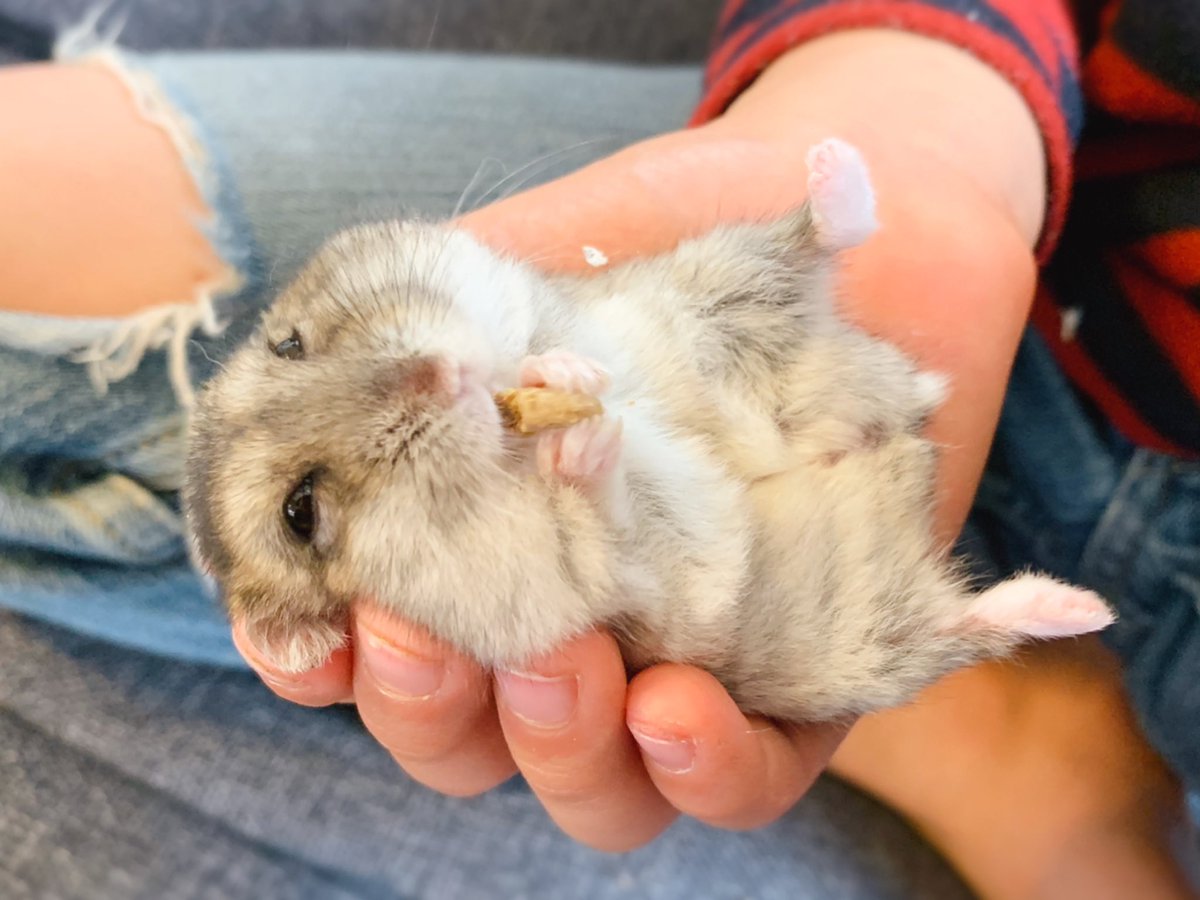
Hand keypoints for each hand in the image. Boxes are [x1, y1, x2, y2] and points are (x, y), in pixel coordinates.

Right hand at [238, 28, 1047, 850]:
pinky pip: (745, 781)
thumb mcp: (535, 261)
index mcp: (483, 548)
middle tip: (423, 633)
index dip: (317, 658)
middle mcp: (565, 625)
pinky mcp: (792, 691)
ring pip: (587, 780)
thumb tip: (337, 366)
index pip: (372, 644)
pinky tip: (676, 710)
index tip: (308, 631)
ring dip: (553, 740)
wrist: (864, 246)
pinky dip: (704, 767)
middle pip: (463, 735)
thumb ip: (436, 314)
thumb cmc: (678, 258)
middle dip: (428, 705)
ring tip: (563, 659)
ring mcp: (673, 667)